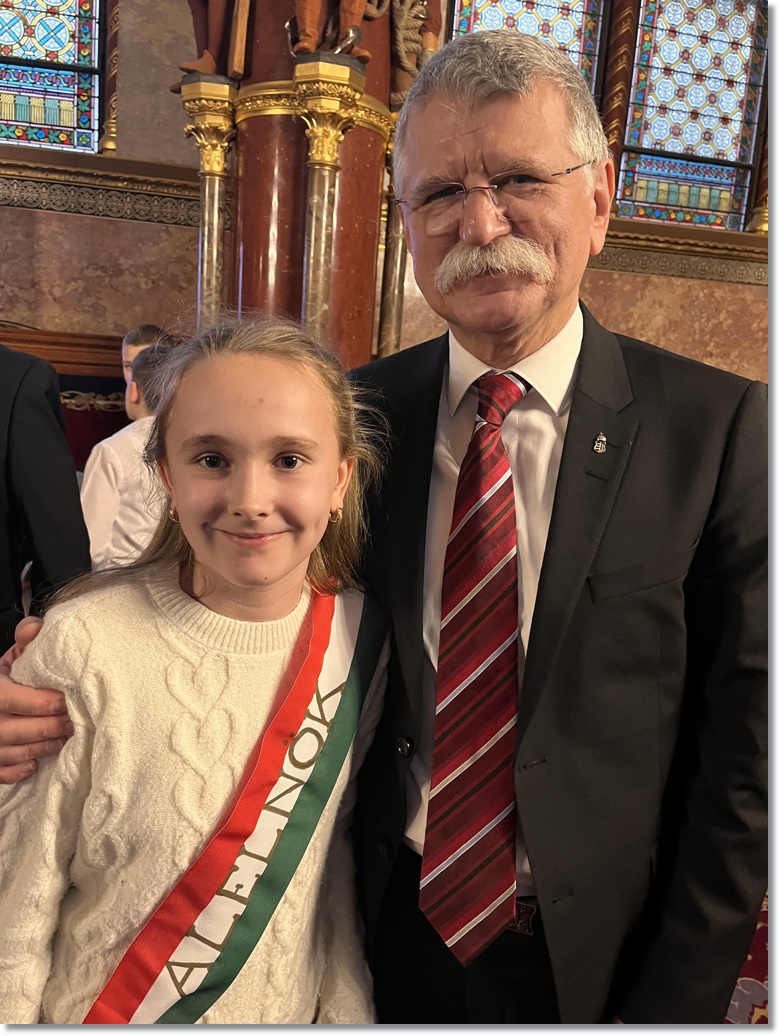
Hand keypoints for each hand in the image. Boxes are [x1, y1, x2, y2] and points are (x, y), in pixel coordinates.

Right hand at [0, 616, 72, 783]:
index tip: (69, 700)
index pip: (17, 701)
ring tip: (68, 737)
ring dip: (45, 747)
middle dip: (54, 727)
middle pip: (22, 730)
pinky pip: (3, 774)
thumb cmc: (4, 679)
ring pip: (17, 752)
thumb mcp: (11, 658)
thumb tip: (37, 627)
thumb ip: (25, 640)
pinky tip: (36, 762)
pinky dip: (20, 770)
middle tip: (78, 722)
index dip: (46, 703)